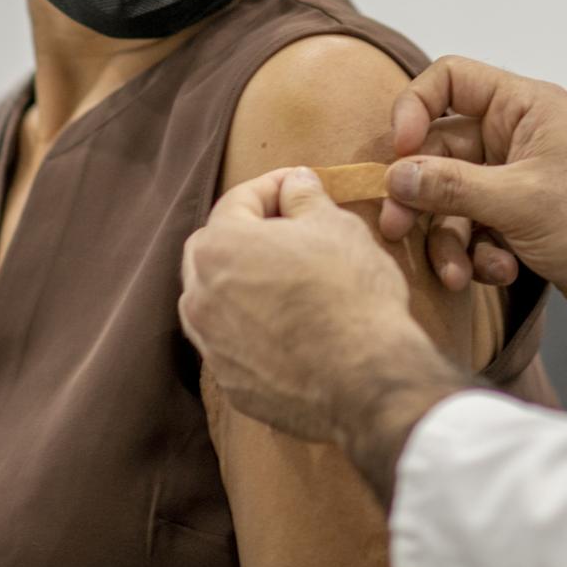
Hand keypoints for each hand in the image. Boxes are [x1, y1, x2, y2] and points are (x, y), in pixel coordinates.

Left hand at [180, 167, 437, 442]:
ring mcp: (212, 345)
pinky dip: (252, 329)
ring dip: (243, 283)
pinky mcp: (231, 383)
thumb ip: (305, 197)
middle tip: (290, 231)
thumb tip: (295, 183)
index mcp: (220, 247)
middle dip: (247, 234)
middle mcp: (200, 295)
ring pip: (216, 299)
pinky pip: (233, 343)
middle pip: (214, 249)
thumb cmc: (350, 293)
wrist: (365, 379)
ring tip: (286, 281)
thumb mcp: (337, 227)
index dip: (272, 186)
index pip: (237, 201)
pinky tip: (289, 327)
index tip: (298, 185)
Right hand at [379, 56, 566, 336]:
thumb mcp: (518, 202)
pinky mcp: (517, 219)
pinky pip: (474, 227)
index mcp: (524, 108)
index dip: (415, 108)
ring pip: (453, 197)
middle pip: (440, 149)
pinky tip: (500, 271)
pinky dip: (478, 253)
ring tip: (458, 273)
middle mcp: (517, 136)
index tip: (399, 151)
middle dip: (421, 194)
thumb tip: (395, 176)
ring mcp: (516, 178)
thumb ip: (451, 187)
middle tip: (397, 228)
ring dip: (450, 238)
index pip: (450, 79)